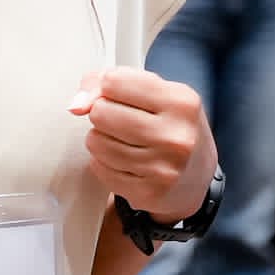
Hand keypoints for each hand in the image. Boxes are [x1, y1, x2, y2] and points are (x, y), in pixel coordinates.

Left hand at [68, 66, 212, 221]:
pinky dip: (104, 162)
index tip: (118, 94)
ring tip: (121, 140)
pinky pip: (100, 168)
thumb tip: (77, 104)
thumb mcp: (158, 93)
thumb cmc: (173, 127)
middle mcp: (175, 135)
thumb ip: (113, 84)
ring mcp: (162, 168)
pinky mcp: (148, 193)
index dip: (107, 87)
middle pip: (101, 112)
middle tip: (120, 120)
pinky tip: (122, 161)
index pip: (114, 81)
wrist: (197, 178)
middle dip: (102, 114)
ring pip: (96, 142)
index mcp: (181, 102)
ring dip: (100, 139)